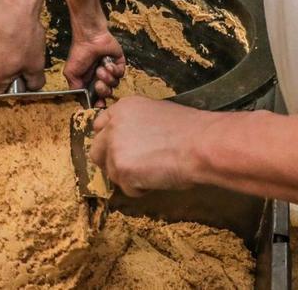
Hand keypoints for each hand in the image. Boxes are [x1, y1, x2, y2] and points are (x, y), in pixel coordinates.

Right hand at [0, 0, 46, 90]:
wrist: (13, 5)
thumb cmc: (23, 35)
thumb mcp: (37, 64)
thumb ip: (34, 81)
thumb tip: (34, 85)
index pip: (1, 92)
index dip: (15, 85)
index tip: (24, 77)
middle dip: (10, 68)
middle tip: (25, 57)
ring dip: (4, 52)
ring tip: (19, 41)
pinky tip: (12, 30)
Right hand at [65, 29, 125, 106]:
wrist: (89, 38)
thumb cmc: (79, 53)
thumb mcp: (71, 73)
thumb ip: (75, 88)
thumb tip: (81, 100)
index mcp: (89, 82)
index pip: (97, 97)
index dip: (99, 102)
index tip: (98, 104)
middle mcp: (101, 78)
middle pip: (107, 93)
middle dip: (103, 90)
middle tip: (98, 83)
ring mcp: (110, 71)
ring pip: (114, 84)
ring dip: (107, 77)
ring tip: (100, 68)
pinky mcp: (119, 64)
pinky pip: (120, 73)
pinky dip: (114, 69)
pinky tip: (107, 63)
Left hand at [89, 97, 215, 195]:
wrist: (201, 144)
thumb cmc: (190, 130)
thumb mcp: (158, 113)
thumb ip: (137, 124)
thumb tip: (133, 139)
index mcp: (123, 108)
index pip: (100, 126)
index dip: (109, 141)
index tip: (120, 149)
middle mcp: (114, 126)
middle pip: (96, 150)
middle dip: (111, 161)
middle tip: (133, 167)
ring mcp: (115, 148)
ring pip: (111, 172)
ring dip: (129, 177)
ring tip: (155, 170)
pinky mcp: (121, 169)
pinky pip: (126, 188)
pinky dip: (140, 189)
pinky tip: (158, 178)